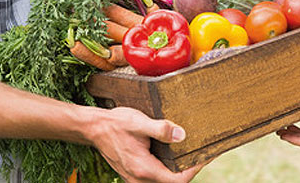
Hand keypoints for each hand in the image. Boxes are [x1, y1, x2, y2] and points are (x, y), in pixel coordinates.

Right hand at [85, 107, 204, 182]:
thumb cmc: (116, 124)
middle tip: (202, 154)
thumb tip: (181, 135)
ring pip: (164, 182)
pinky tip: (173, 156)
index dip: (194, 169)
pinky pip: (156, 178)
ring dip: (178, 172)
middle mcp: (139, 178)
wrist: (94, 128)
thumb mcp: (139, 122)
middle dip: (189, 170)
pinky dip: (167, 170)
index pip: (177, 180)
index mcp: (143, 168)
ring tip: (190, 155)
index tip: (205, 156)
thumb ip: (161, 129)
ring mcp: (136, 178)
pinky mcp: (134, 174)